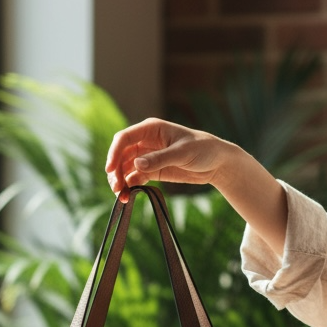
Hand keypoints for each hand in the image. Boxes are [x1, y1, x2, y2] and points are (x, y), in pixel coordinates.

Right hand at [105, 118, 237, 202]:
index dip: (114, 153)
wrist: (217, 163)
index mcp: (151, 129)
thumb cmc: (203, 149)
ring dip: (120, 181)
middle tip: (116, 188)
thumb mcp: (182, 153)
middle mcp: (145, 141)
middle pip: (121, 155)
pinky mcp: (152, 171)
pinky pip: (134, 178)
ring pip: (125, 168)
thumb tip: (136, 165)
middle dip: (115, 171)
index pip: (124, 138)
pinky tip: (128, 196)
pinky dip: (129, 187)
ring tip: (122, 196)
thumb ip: (159, 159)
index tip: (110, 169)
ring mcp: (147, 157)